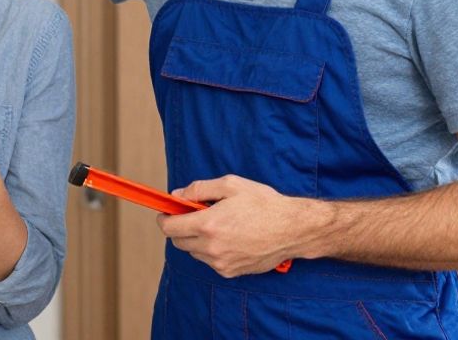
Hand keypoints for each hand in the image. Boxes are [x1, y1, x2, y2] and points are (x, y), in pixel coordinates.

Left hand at [156, 175, 311, 277]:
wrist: (293, 229)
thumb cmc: (263, 203)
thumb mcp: (230, 185)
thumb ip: (199, 189)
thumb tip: (177, 195)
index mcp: (209, 224)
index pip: (170, 228)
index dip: (165, 218)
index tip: (166, 213)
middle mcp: (212, 247)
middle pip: (179, 242)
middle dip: (180, 228)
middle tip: (193, 216)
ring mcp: (221, 263)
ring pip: (194, 253)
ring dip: (197, 240)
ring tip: (218, 226)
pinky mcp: (231, 272)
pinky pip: (211, 262)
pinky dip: (212, 250)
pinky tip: (230, 238)